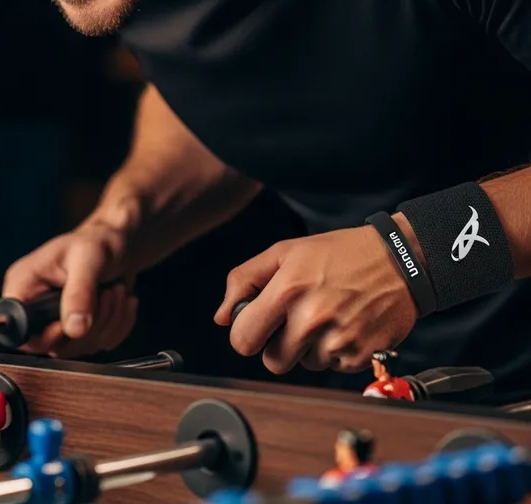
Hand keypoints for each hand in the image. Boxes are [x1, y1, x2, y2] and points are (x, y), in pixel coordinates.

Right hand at [1, 223, 137, 358]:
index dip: (43, 336)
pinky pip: (99, 345)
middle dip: (90, 324)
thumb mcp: (88, 259)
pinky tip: (121, 300)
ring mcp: (57, 320)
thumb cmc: (99, 240)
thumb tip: (74, 329)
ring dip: (109, 321)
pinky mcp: (79, 329)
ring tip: (116, 290)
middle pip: (52, 345)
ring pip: (79, 346)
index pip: (16, 327)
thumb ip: (79, 293)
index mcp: (24, 284)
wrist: (121, 243)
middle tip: (108, 293)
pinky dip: (118, 325)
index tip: (71, 323)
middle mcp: (36, 306)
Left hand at [214, 226, 416, 373]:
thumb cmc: (339, 253)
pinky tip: (345, 324)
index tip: (257, 322)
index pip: (242, 340)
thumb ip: (244, 280)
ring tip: (326, 315)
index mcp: (287, 290)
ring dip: (308, 347)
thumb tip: (221, 317)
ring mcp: (337, 340)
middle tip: (295, 318)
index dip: (245, 332)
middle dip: (277, 343)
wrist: (400, 261)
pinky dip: (334, 352)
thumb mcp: (285, 252)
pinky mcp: (360, 356)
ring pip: (302, 365)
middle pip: (271, 361)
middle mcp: (311, 318)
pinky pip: (331, 368)